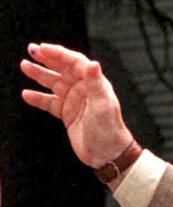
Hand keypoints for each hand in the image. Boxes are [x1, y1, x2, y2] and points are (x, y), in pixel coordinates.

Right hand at [20, 43, 134, 167]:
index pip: (76, 63)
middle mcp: (84, 90)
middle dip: (47, 59)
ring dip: (39, 75)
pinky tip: (26, 94)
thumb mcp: (103, 106)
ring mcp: (75, 102)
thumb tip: (93, 63)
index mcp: (95, 84)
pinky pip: (50, 103)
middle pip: (63, 70)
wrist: (108, 155)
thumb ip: (96, 84)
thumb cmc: (109, 130)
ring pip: (54, 84)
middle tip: (31, 50)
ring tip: (24, 66)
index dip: (59, 54)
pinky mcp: (68, 114)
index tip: (43, 48)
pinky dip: (38, 98)